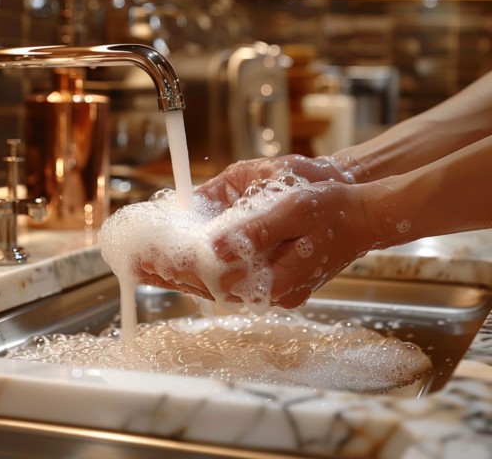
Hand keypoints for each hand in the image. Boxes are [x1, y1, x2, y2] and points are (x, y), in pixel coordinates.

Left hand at [136, 155, 359, 303]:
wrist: (362, 215)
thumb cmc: (332, 207)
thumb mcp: (294, 208)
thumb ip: (254, 230)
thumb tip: (213, 248)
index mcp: (277, 276)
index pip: (213, 276)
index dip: (175, 268)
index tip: (144, 260)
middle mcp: (274, 291)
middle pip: (212, 287)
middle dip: (172, 275)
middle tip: (138, 266)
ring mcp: (276, 290)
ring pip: (220, 287)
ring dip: (186, 276)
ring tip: (153, 267)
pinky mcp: (276, 283)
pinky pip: (233, 282)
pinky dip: (207, 274)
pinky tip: (190, 267)